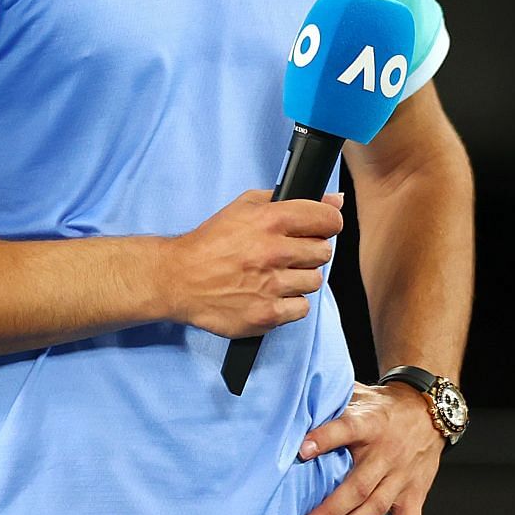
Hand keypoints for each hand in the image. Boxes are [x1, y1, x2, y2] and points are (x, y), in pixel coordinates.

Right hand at [163, 189, 343, 336]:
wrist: (179, 279)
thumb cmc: (210, 243)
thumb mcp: (243, 207)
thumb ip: (289, 199)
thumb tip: (335, 200)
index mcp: (269, 220)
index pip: (328, 220)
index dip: (326, 223)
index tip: (318, 228)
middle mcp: (273, 252)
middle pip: (323, 252)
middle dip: (308, 251)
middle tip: (285, 254)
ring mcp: (272, 286)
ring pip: (314, 281)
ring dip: (298, 279)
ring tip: (272, 275)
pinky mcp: (268, 314)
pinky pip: (301, 308)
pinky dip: (288, 303)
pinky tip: (268, 294)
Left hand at [297, 380, 444, 514]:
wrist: (429, 411)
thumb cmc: (382, 407)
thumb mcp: (356, 395)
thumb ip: (329, 404)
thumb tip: (293, 410)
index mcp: (369, 423)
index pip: (346, 429)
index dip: (324, 439)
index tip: (301, 451)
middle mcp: (387, 453)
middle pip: (359, 485)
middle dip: (330, 510)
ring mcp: (403, 477)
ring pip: (376, 508)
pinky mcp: (416, 494)